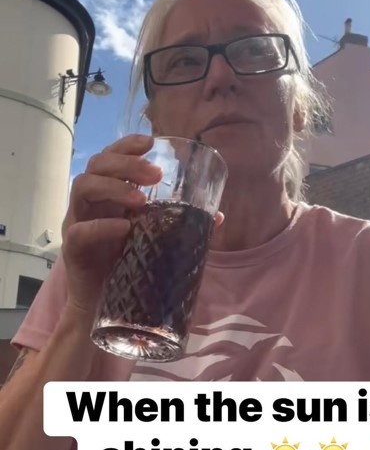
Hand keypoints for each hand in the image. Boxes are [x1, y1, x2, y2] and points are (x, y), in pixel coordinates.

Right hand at [62, 134, 160, 315]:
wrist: (102, 307)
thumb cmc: (127, 267)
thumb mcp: (153, 239)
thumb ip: (177, 225)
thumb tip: (217, 216)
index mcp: (107, 196)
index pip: (110, 158)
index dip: (127, 145)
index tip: (151, 142)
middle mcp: (90, 204)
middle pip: (97, 165)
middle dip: (126, 163)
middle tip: (155, 174)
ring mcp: (77, 223)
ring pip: (83, 186)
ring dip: (115, 187)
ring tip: (142, 199)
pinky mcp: (72, 249)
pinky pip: (80, 230)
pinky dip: (102, 226)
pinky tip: (124, 227)